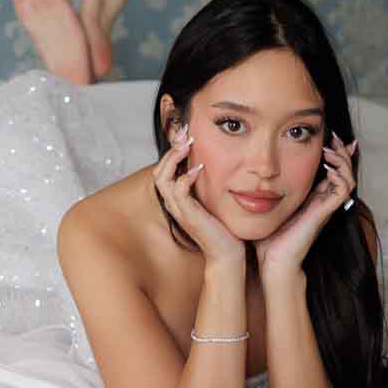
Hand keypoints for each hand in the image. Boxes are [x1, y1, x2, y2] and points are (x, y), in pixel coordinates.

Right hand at [152, 130, 243, 269]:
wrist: (228, 253)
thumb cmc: (223, 226)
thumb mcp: (212, 199)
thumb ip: (209, 182)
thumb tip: (213, 161)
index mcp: (178, 199)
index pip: (165, 170)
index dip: (172, 150)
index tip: (185, 133)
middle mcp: (174, 203)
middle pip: (159, 171)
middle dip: (170, 149)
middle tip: (183, 133)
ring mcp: (179, 210)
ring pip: (162, 178)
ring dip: (173, 159)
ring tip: (186, 145)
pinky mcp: (188, 216)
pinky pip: (178, 192)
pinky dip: (185, 178)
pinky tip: (198, 168)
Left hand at [255, 136, 357, 280]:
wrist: (273, 261)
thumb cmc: (268, 236)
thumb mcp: (265, 203)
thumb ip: (263, 187)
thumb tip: (252, 170)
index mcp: (311, 196)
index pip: (330, 169)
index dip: (333, 152)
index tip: (327, 135)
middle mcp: (322, 200)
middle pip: (344, 170)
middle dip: (340, 150)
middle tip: (333, 137)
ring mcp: (325, 206)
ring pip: (348, 177)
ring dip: (342, 160)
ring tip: (330, 148)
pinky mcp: (325, 212)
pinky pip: (343, 191)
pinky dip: (340, 176)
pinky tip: (328, 167)